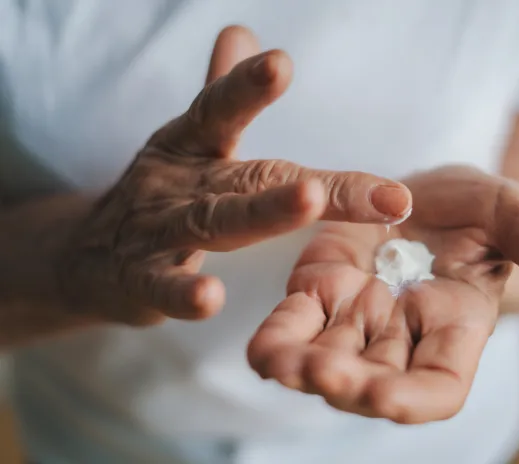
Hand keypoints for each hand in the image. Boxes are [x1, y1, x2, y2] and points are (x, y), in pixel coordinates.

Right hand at [55, 26, 410, 326]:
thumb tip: (241, 32)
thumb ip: (220, 93)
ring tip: (307, 200)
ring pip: (214, 223)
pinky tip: (210, 298)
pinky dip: (184, 292)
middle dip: (293, 177)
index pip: (221, 110)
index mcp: (194, 148)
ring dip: (261, 213)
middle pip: (248, 179)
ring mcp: (158, 231)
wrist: (85, 257)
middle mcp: (180, 184)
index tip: (281, 63)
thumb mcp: (187, 143)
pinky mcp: (140, 280)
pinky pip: (162, 286)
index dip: (246, 86)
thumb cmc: (158, 198)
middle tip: (331, 174)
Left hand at [247, 165, 518, 423]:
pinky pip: (295, 324)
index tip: (390, 397)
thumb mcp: (516, 216)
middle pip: (374, 380)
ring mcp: (355, 317)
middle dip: (349, 383)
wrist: (422, 191)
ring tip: (282, 363)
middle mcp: (400, 336)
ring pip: (328, 358)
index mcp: (453, 329)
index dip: (415, 398)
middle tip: (325, 375)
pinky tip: (263, 347)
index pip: (437, 385)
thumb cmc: (476, 208)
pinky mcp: (317, 290)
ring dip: (304, 365)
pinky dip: (279, 337)